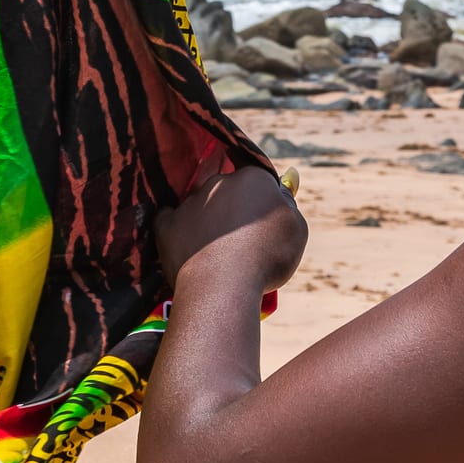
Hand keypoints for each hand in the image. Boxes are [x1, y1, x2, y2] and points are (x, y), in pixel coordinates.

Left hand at [154, 167, 306, 293]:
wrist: (224, 285)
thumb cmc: (268, 257)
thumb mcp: (296, 229)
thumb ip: (287, 204)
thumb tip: (281, 190)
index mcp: (252, 178)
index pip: (260, 183)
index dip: (264, 205)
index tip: (267, 227)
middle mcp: (218, 183)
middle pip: (229, 192)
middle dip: (235, 210)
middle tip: (244, 243)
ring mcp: (190, 203)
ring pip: (202, 206)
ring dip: (209, 222)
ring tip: (219, 255)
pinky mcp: (167, 224)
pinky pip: (170, 221)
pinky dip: (178, 231)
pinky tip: (188, 245)